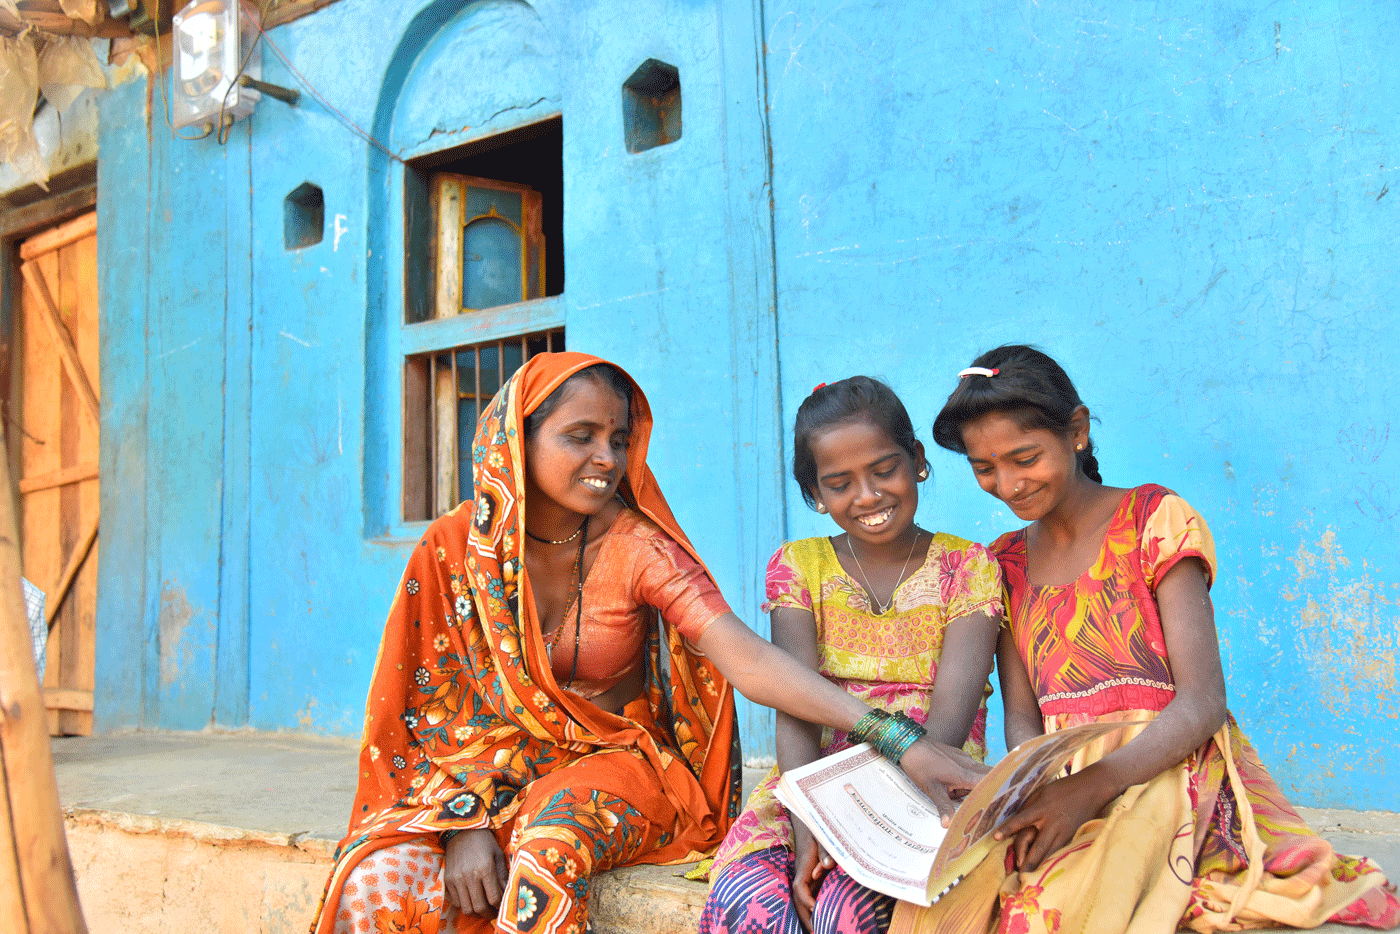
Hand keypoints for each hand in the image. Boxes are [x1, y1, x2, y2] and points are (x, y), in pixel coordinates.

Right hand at [442, 828, 509, 916]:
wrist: (462, 830)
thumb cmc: (484, 841)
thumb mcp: (498, 855)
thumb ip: (503, 876)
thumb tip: (507, 893)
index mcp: (485, 869)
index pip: (494, 898)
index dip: (499, 907)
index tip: (502, 908)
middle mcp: (469, 876)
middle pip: (479, 907)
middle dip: (488, 914)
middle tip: (493, 913)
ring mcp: (456, 879)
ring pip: (466, 908)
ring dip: (476, 912)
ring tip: (482, 908)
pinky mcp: (448, 880)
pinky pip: (456, 902)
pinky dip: (464, 904)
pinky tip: (471, 899)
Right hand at [791, 824, 832, 931]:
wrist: (808, 818)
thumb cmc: (816, 827)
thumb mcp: (821, 835)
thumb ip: (825, 849)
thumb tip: (829, 865)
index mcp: (804, 865)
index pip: (800, 887)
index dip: (807, 900)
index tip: (817, 910)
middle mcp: (802, 873)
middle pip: (798, 899)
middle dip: (806, 918)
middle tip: (817, 932)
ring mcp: (805, 876)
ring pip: (801, 899)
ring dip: (808, 916)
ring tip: (818, 931)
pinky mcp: (810, 876)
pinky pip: (808, 895)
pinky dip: (812, 908)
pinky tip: (820, 918)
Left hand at [899, 738, 991, 824]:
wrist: (909, 744)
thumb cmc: (920, 766)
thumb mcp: (932, 789)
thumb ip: (944, 806)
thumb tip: (949, 825)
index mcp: (965, 774)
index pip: (991, 781)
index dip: (999, 790)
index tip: (1004, 801)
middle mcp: (968, 764)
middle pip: (986, 778)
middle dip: (985, 790)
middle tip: (983, 804)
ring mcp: (963, 757)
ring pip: (975, 774)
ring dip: (970, 785)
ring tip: (955, 794)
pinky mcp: (957, 755)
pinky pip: (967, 768)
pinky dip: (964, 778)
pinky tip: (951, 784)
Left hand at [993, 767, 1115, 871]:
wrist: (1090, 790)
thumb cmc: (1062, 789)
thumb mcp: (1042, 792)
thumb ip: (1029, 806)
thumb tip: (1016, 818)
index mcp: (1042, 808)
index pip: (1022, 820)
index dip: (1008, 828)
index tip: (996, 837)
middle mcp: (1051, 823)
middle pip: (1038, 846)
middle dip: (1028, 862)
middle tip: (1020, 876)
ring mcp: (1063, 832)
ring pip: (1049, 853)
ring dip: (1039, 866)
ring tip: (1030, 878)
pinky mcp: (1071, 837)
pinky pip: (1058, 851)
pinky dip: (1050, 860)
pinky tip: (1044, 869)